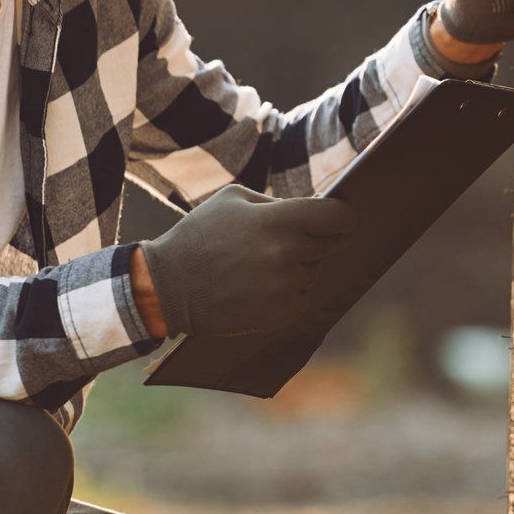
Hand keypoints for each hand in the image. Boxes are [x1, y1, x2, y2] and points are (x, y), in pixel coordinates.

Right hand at [138, 185, 356, 338]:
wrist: (170, 286)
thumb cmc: (202, 235)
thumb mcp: (234, 199)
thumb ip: (278, 203)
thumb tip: (313, 211)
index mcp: (279, 221)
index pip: (339, 218)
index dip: (344, 216)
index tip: (341, 218)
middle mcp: (287, 254)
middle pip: (331, 244)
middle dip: (315, 239)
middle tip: (287, 239)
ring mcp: (285, 287)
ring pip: (314, 271)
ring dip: (300, 266)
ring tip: (262, 264)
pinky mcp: (280, 313)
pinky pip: (303, 296)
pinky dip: (290, 290)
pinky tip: (260, 284)